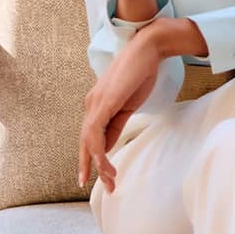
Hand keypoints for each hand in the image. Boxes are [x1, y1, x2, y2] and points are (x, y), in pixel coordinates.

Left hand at [78, 27, 165, 192]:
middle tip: (95, 186)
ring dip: (98, 163)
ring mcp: (95, 103)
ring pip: (89, 141)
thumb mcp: (130, 103)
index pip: (92, 136)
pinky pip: (96, 133)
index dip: (93, 157)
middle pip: (85, 141)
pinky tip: (105, 164)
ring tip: (110, 180)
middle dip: (88, 166)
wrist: (149, 48)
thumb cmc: (142, 71)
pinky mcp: (104, 102)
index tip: (101, 175)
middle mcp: (91, 104)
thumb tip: (108, 144)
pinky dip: (99, 151)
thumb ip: (117, 122)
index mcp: (97, 104)